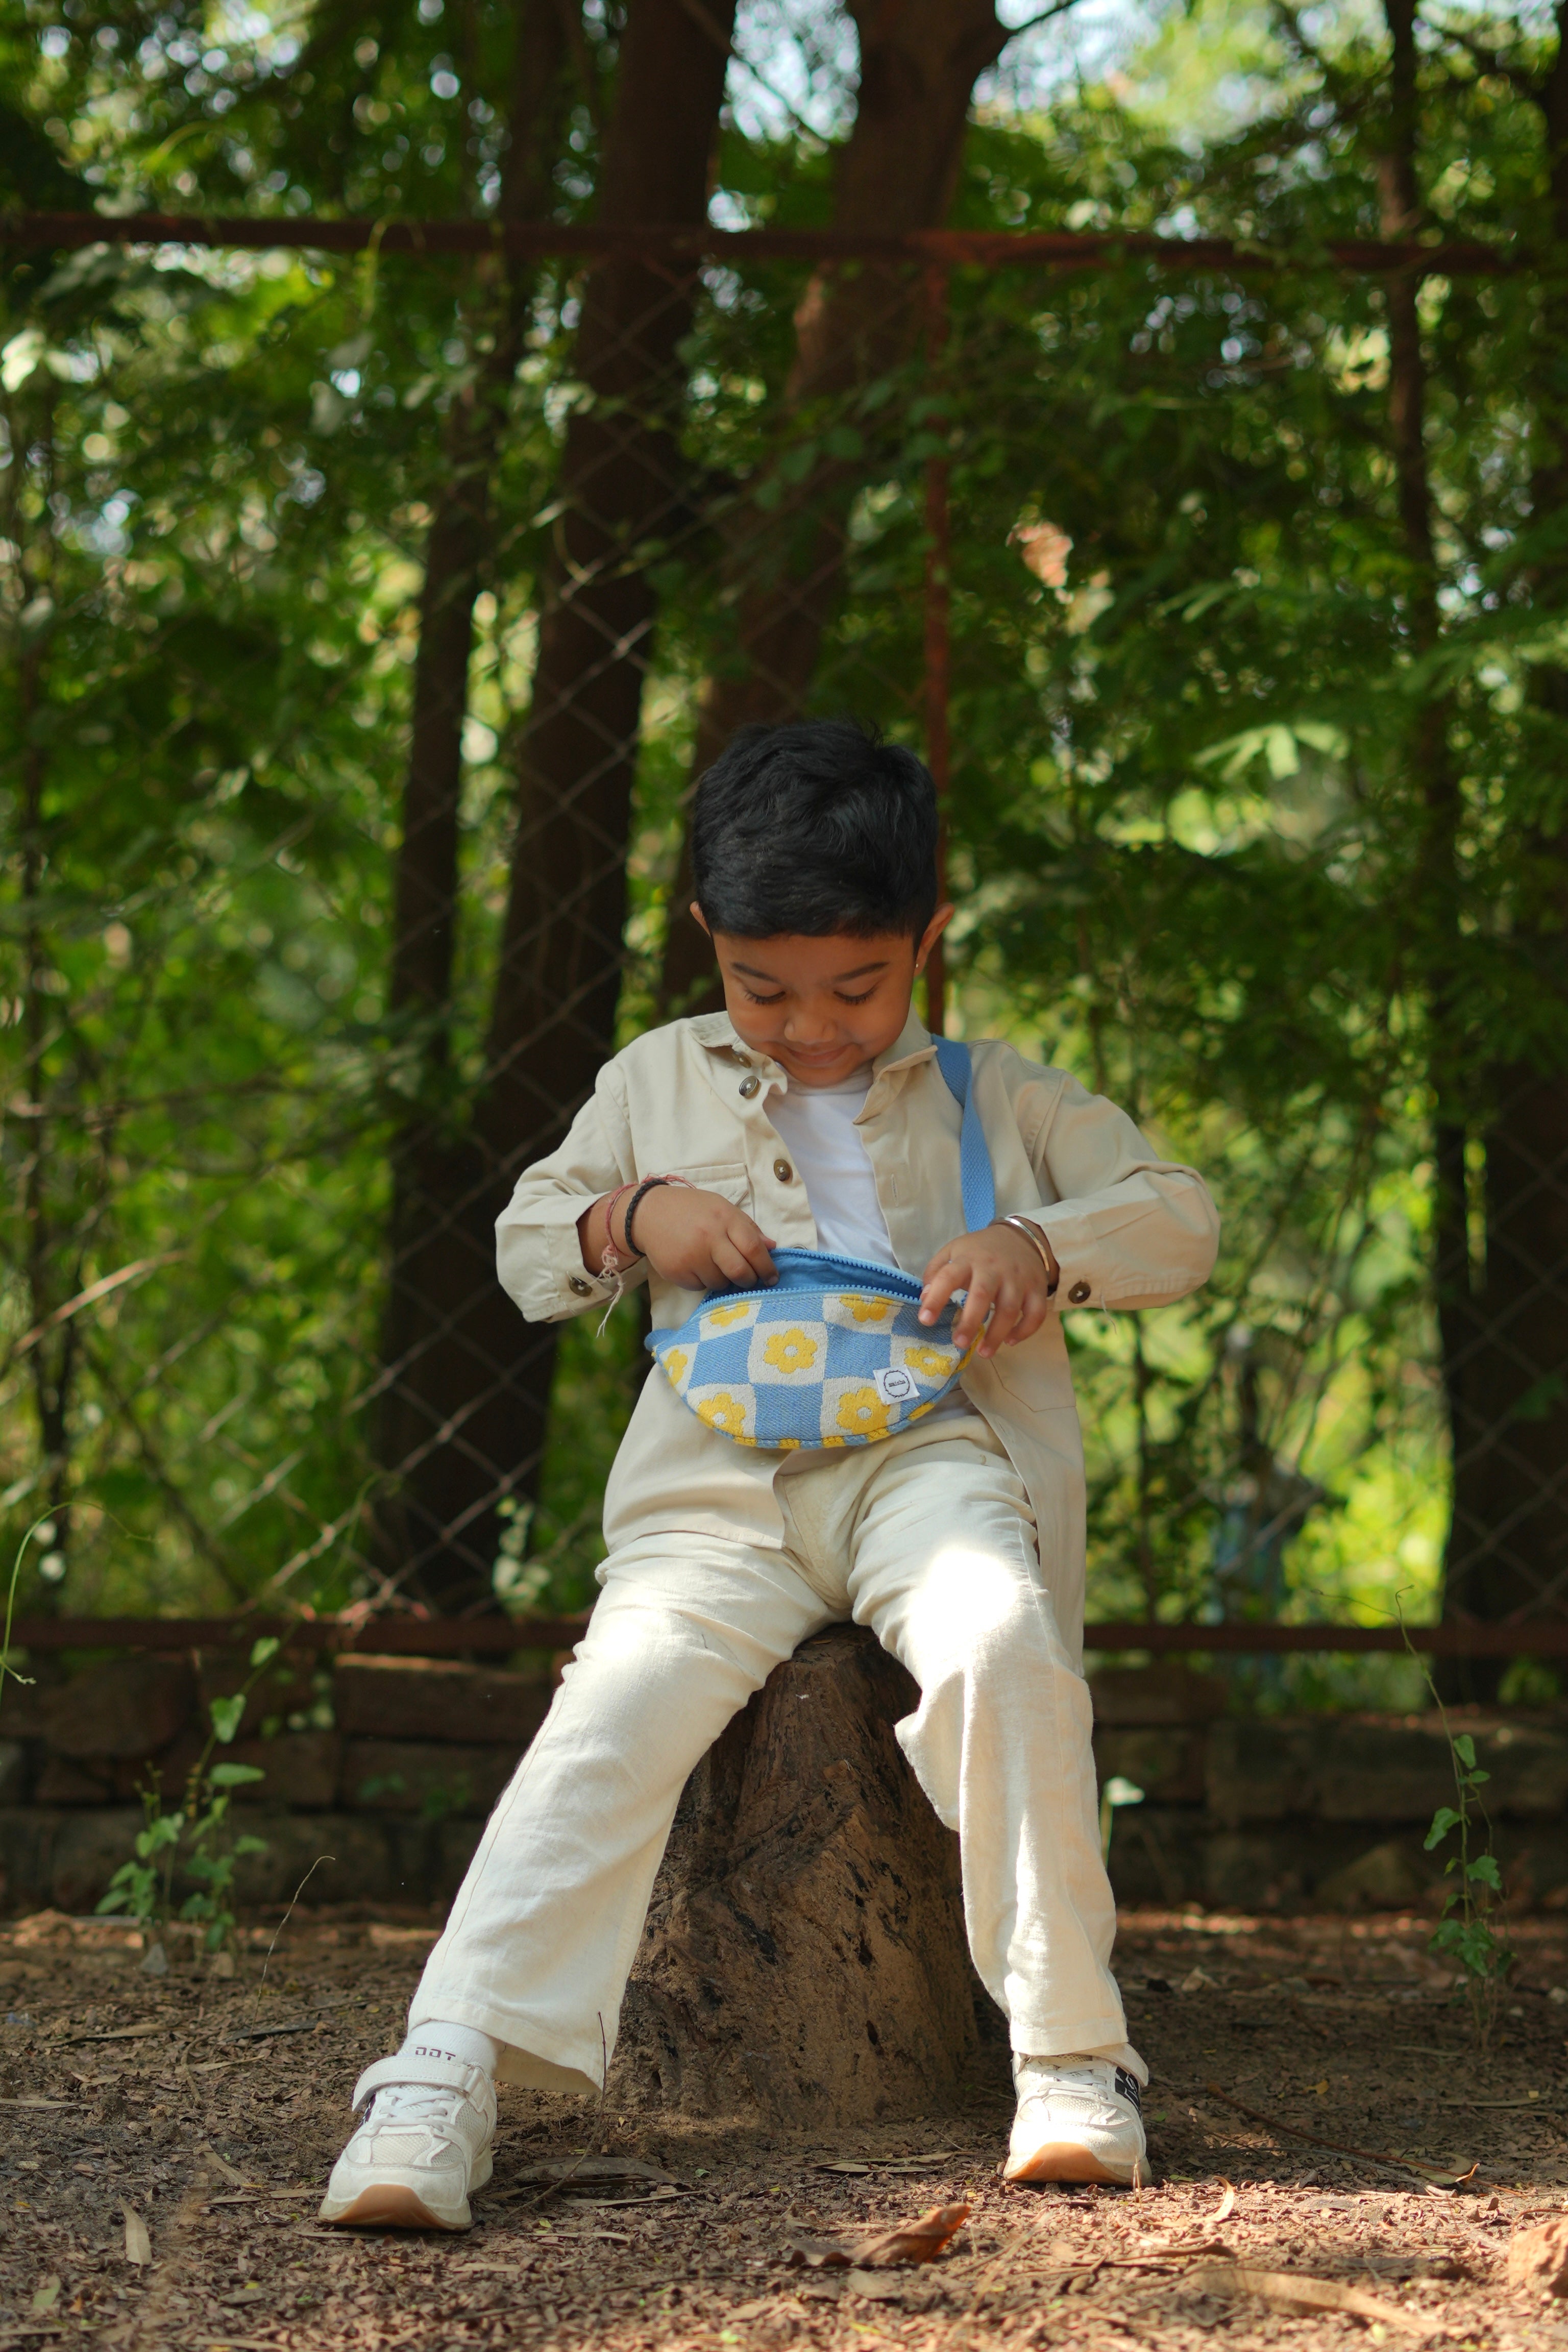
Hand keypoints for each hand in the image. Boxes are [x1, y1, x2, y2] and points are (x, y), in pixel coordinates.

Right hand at [592, 1184, 777, 1293]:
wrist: (647, 1213)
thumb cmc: (691, 1209)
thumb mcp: (721, 1207)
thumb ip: (747, 1227)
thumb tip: (771, 1247)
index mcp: (725, 1218)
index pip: (754, 1249)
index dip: (767, 1267)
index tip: (772, 1277)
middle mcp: (709, 1237)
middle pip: (740, 1272)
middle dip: (750, 1280)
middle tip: (750, 1280)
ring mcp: (692, 1256)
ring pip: (721, 1283)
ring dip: (725, 1280)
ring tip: (716, 1266)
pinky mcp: (678, 1272)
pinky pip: (700, 1287)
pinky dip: (704, 1281)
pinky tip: (697, 1267)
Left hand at [918, 1222, 1056, 1359]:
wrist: (1020, 1236)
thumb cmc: (980, 1251)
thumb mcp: (953, 1251)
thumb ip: (936, 1272)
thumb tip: (924, 1298)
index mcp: (968, 1259)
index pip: (948, 1277)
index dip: (936, 1298)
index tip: (925, 1320)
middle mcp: (993, 1268)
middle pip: (982, 1295)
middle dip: (970, 1322)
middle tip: (959, 1343)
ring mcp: (1018, 1278)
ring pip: (1010, 1309)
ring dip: (997, 1333)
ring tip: (983, 1352)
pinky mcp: (1037, 1288)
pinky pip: (1035, 1313)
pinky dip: (1025, 1330)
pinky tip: (1010, 1341)